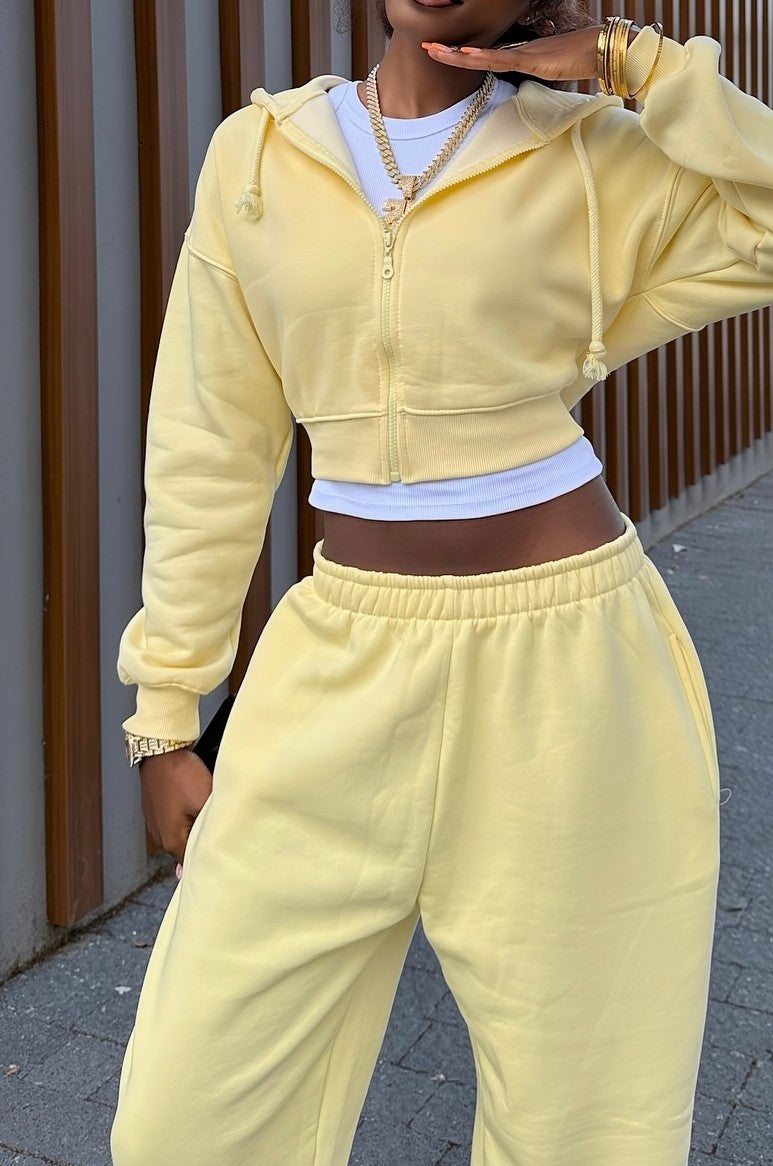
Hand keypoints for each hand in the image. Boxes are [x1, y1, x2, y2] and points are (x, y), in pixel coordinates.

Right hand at [138, 748, 212, 863]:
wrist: (161, 751)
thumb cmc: (180, 775)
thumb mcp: (203, 801)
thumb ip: (210, 828)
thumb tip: (218, 844)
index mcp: (172, 842)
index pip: (195, 862)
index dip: (213, 855)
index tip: (224, 848)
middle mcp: (160, 838)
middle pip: (189, 849)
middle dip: (204, 840)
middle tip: (219, 827)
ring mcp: (156, 825)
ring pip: (183, 834)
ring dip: (195, 827)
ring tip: (205, 812)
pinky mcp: (157, 811)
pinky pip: (176, 821)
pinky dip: (186, 816)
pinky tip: (194, 804)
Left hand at [421, 23, 639, 84]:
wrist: (604, 50)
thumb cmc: (584, 59)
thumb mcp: (554, 70)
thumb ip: (539, 73)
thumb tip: (531, 78)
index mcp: (521, 55)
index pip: (486, 56)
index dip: (463, 54)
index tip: (443, 52)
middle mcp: (518, 52)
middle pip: (477, 52)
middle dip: (450, 50)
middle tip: (426, 46)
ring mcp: (524, 54)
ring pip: (483, 55)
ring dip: (457, 53)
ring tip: (434, 49)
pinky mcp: (533, 60)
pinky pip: (502, 60)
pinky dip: (482, 58)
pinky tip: (465, 55)